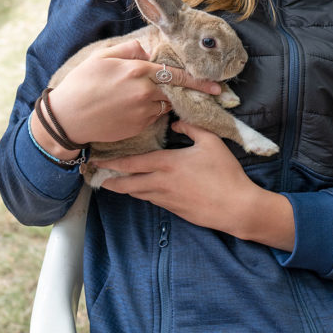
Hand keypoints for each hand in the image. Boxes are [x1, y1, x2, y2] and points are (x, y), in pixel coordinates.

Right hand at [47, 39, 220, 145]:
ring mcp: (142, 112)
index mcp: (138, 71)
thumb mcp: (102, 57)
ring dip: (166, 100)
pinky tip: (136, 107)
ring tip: (153, 97)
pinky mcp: (138, 127)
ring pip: (165, 104)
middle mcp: (144, 92)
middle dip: (192, 92)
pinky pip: (153, 116)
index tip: (216, 85)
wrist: (68, 118)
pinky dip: (152, 110)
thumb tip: (147, 48)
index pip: (176, 74)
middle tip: (209, 92)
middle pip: (176, 91)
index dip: (198, 80)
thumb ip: (129, 50)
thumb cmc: (82, 84)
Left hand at [98, 122, 294, 250]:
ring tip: (113, 183)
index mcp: (167, 163)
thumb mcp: (210, 141)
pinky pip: (152, 200)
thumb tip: (175, 121)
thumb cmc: (225, 172)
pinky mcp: (175, 210)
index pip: (132, 163)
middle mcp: (161, 183)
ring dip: (125, 188)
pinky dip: (142, 194)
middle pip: (127, 183)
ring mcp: (167, 199)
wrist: (236, 206)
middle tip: (96, 177)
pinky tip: (142, 191)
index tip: (97, 161)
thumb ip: (191, 127)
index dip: (112, 163)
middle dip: (110, 180)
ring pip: (138, 194)